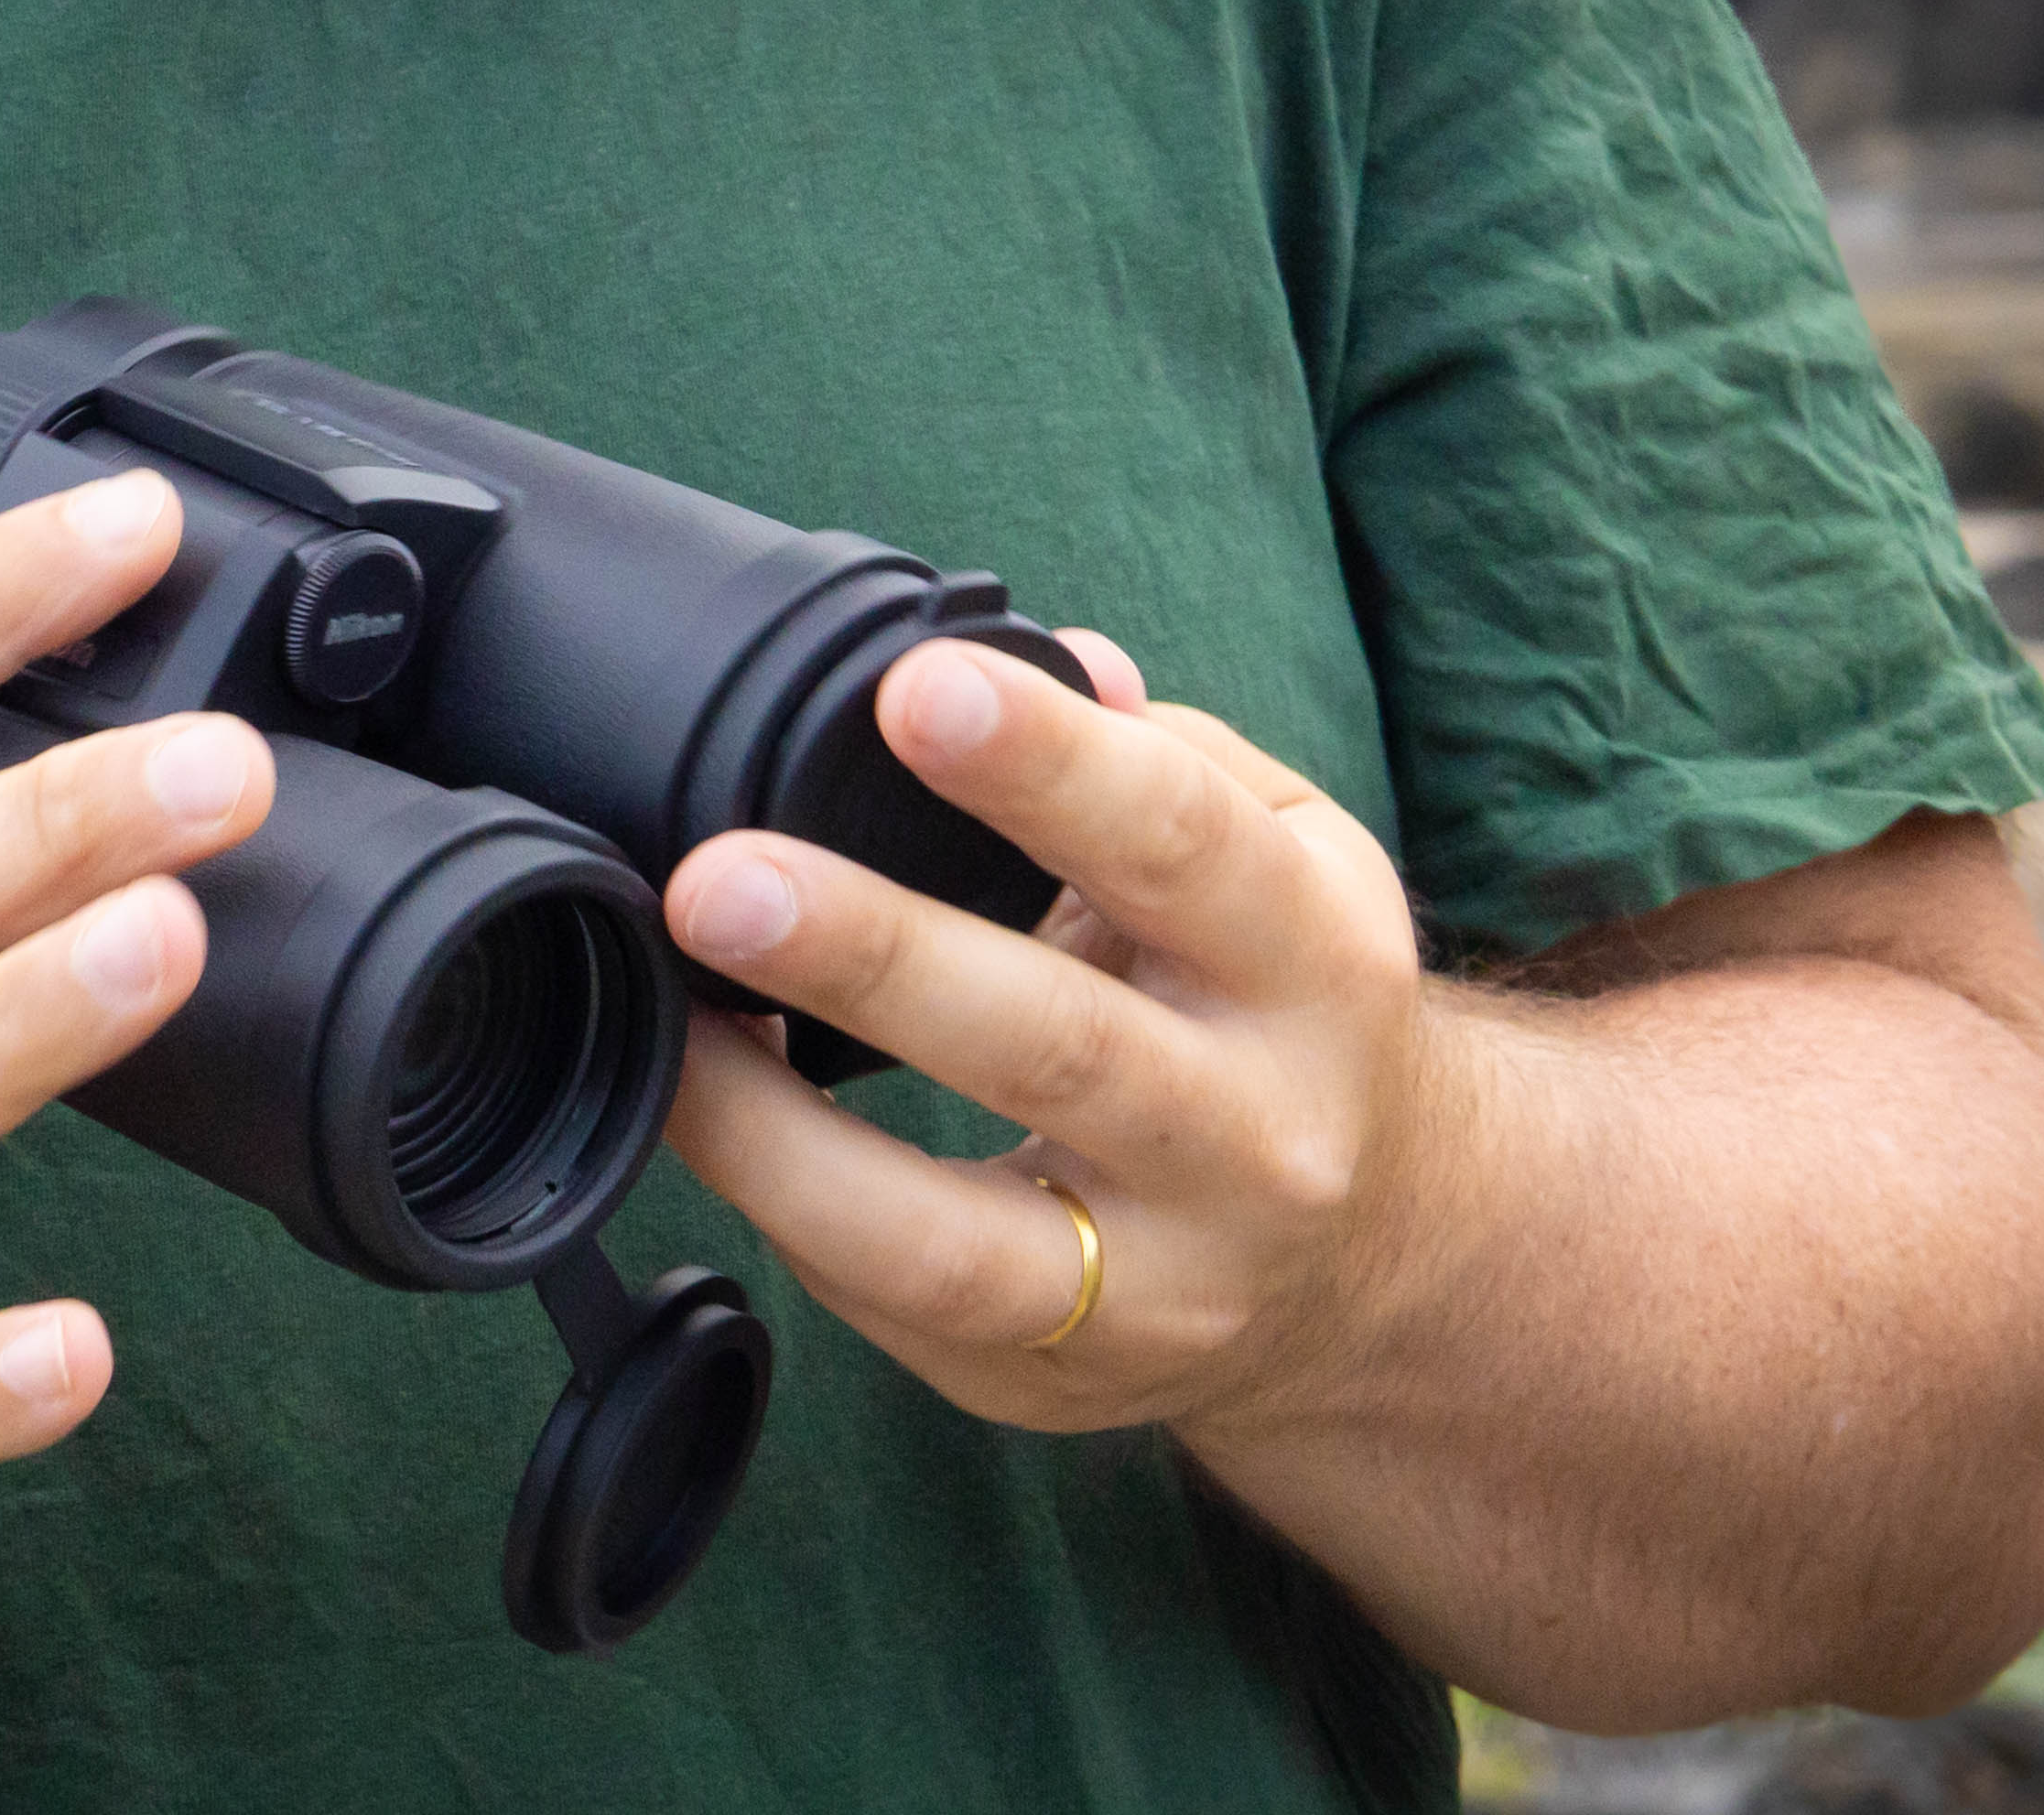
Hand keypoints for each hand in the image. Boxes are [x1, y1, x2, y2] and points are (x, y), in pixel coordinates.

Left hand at [660, 630, 1428, 1430]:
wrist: (1372, 1260)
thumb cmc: (1277, 1012)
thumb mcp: (1278, 866)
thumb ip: (1161, 759)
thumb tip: (1047, 661)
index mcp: (1315, 968)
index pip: (1187, 847)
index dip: (1049, 767)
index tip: (918, 689)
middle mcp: (1257, 1139)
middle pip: (1061, 1048)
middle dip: (873, 958)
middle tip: (720, 881)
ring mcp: (1161, 1287)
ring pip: (954, 1237)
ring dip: (780, 1135)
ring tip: (671, 1028)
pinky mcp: (1056, 1382)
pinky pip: (890, 1303)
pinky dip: (778, 1203)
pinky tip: (701, 1108)